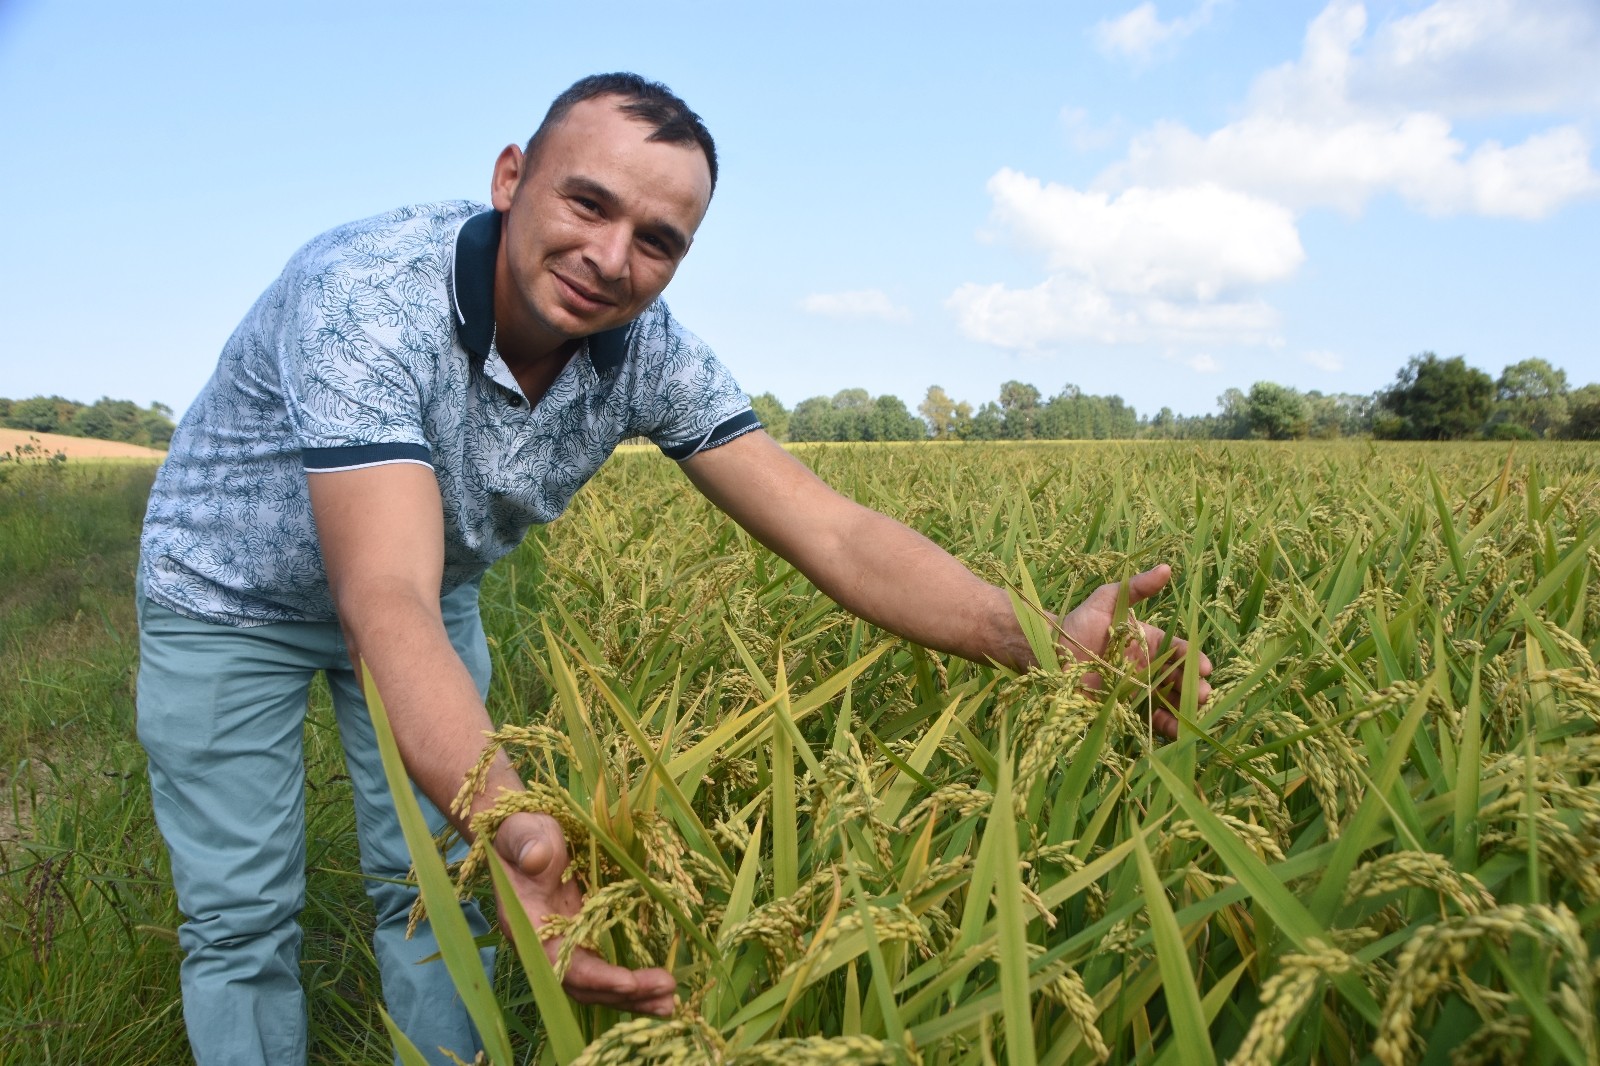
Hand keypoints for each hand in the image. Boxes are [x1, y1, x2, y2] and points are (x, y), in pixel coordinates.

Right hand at [492, 811, 676, 1015]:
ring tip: (670, 1002)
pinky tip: (658, 990)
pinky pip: (606, 968)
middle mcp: (547, 945)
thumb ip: (526, 844)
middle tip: (666, 997)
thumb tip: (536, 857)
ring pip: (598, 984)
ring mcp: (567, 944)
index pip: (561, 963)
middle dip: (624, 994)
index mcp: (528, 926)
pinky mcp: (584, 937)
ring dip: (633, 997)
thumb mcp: (523, 832)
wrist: (521, 836)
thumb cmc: (522, 832)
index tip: (628, 982)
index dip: (594, 976)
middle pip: (585, 985)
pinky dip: (631, 983)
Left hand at [1056, 564, 1211, 738]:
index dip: (1192, 659)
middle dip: (1192, 687)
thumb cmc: (1078, 624)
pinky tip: (1175, 733)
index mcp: (1147, 643)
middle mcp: (1146, 668)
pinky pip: (1145, 720)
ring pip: (1166, 701)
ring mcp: (1135, 691)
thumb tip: (1165, 568)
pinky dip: (1162, 727)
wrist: (1047, 652)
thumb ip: (1134, 588)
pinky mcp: (1121, 709)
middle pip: (1176, 679)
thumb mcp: (1106, 599)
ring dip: (1182, 709)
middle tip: (1204, 694)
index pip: (1176, 651)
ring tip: (1192, 717)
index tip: (1206, 667)